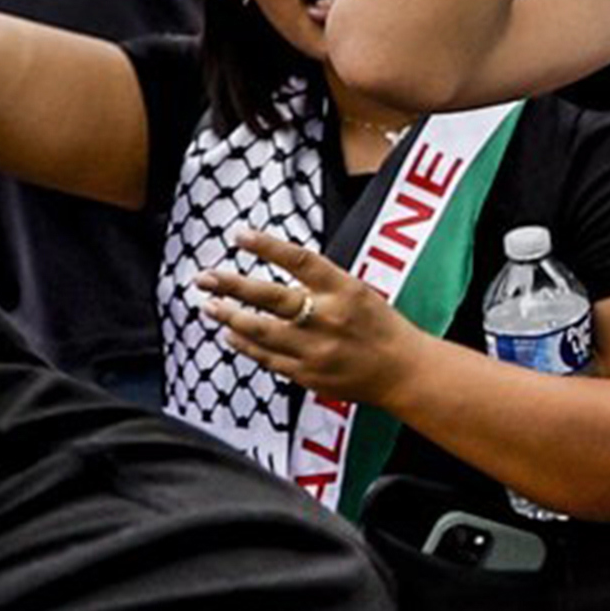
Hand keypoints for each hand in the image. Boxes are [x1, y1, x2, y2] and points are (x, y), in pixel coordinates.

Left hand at [198, 228, 425, 405]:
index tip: (240, 235)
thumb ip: (320, 283)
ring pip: (260, 330)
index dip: (267, 245)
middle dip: (231, 285)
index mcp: (344, 290)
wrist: (403, 371)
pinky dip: (244, 345)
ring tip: (209, 305)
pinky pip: (266, 358)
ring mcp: (315, 349)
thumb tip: (276, 271)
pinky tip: (231, 334)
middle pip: (270, 296)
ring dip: (229, 316)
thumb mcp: (357, 292)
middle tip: (206, 277)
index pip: (300, 259)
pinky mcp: (308, 374)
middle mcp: (327, 317)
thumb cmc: (381, 327)